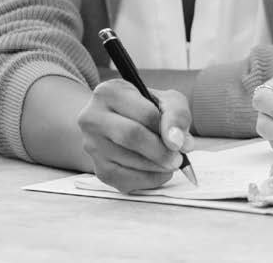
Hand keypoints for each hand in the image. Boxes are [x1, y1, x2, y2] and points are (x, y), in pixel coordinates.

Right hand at [76, 79, 192, 193]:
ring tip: (170, 163)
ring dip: (156, 167)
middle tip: (178, 159)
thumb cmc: (146, 109)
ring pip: (127, 160)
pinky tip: (159, 173)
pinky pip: (123, 179)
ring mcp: (91, 143)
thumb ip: (177, 114)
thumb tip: (178, 142)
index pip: (145, 113)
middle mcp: (92, 116)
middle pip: (131, 136)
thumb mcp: (166, 101)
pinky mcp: (96, 167)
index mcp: (109, 92)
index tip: (182, 142)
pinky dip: (147, 180)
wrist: (121, 124)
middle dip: (161, 151)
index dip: (168, 130)